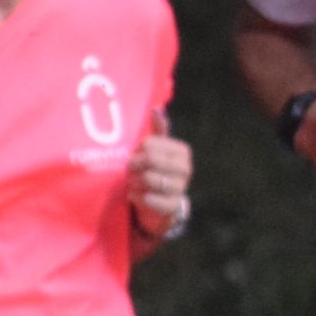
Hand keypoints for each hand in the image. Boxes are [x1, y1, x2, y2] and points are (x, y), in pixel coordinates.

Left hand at [132, 109, 192, 233]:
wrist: (157, 204)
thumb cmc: (153, 171)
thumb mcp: (155, 150)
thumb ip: (157, 131)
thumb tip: (157, 109)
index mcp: (181, 152)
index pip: (151, 144)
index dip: (138, 150)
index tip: (136, 155)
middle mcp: (185, 169)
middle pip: (151, 160)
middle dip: (135, 166)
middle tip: (130, 170)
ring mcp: (181, 188)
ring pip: (150, 179)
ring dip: (135, 182)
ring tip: (132, 183)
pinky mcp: (173, 207)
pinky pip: (152, 200)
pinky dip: (139, 198)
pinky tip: (136, 196)